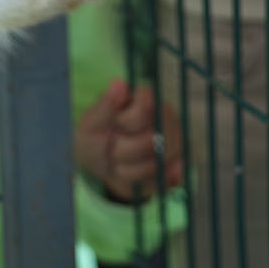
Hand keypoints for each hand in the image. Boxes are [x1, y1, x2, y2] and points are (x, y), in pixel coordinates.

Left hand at [74, 80, 184, 200]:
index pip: (147, 105)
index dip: (127, 121)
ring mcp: (175, 142)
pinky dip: (145, 183)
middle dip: (124, 151)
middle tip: (113, 148)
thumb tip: (119, 84)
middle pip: (153, 139)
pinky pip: (166, 180)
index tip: (115, 124)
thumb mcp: (90, 123)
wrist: (100, 166)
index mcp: (146, 98)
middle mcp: (166, 117)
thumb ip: (105, 105)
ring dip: (130, 170)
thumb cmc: (95, 137)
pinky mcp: (177, 166)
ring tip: (120, 162)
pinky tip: (134, 177)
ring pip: (158, 164)